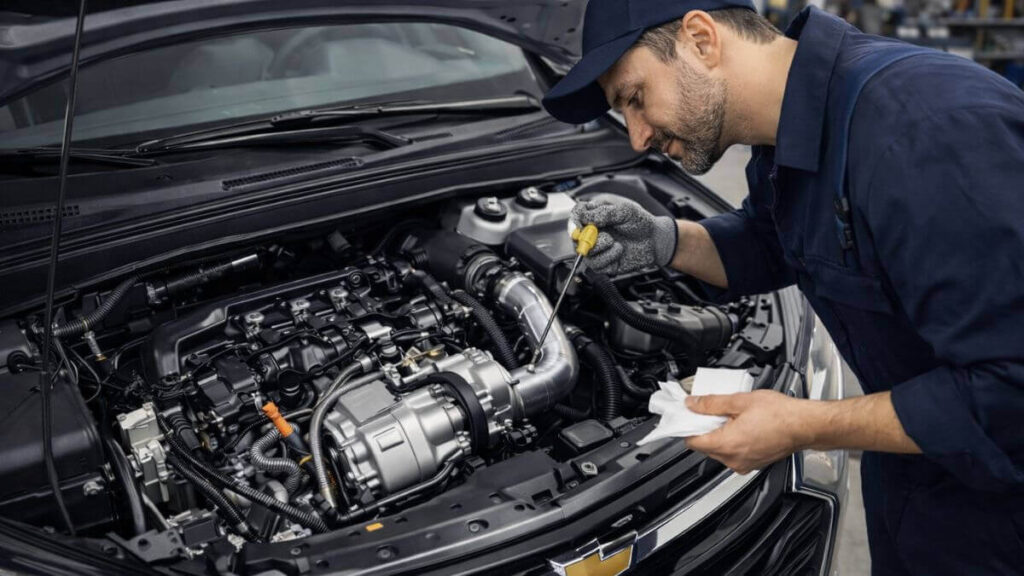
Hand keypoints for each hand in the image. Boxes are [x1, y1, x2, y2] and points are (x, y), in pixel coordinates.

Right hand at [570, 194, 677, 275]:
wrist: (655, 240)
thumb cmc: (640, 222)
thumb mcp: (624, 210)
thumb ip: (604, 212)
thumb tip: (585, 218)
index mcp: (595, 215)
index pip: (576, 216)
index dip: (574, 220)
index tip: (580, 224)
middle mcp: (594, 232)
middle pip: (575, 236)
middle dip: (585, 236)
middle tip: (596, 233)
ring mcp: (598, 248)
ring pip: (584, 252)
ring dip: (599, 246)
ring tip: (613, 241)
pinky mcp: (604, 263)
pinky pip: (596, 264)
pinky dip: (608, 257)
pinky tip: (618, 249)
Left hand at [683, 390, 813, 473]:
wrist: (805, 425)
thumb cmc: (780, 414)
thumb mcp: (739, 401)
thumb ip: (711, 403)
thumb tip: (693, 404)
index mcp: (727, 445)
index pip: (692, 442)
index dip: (687, 426)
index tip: (687, 416)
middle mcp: (734, 459)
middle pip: (705, 446)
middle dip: (705, 429)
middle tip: (712, 411)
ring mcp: (744, 464)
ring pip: (719, 451)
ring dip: (720, 435)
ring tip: (731, 417)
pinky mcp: (754, 464)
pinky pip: (734, 454)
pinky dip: (733, 442)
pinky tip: (742, 426)